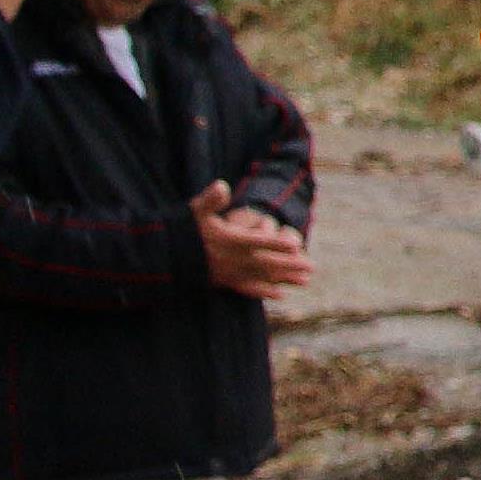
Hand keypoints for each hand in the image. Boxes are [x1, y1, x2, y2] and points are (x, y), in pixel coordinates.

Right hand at [195, 180, 313, 299]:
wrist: (167, 257)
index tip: (295, 244)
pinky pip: (247, 289)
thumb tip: (221, 185)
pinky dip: (264, 292)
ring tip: (306, 281)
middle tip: (312, 267)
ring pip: (262, 278)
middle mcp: (232, 260)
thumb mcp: (196, 211)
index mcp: (229, 240)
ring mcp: (230, 273)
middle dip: (289, 265)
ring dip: (284, 279)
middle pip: (266, 263)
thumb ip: (210, 200)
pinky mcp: (225, 283)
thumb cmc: (185, 230)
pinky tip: (281, 294)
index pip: (256, 242)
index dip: (275, 243)